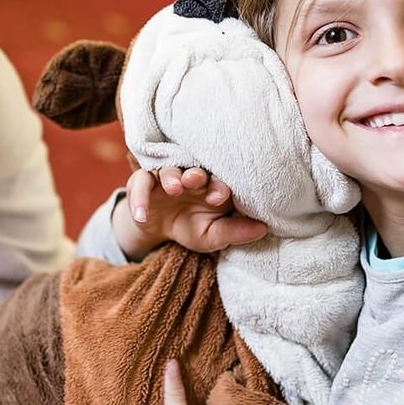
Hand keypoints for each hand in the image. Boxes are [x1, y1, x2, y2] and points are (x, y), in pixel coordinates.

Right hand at [113, 166, 266, 258]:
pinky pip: (139, 183)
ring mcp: (166, 178)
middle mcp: (190, 177)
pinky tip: (142, 215)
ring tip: (173, 189)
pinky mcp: (143, 182)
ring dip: (171, 177)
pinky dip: (139, 198)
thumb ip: (234, 232)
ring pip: (168, 170)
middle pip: (194, 168)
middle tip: (195, 182)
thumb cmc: (191, 226)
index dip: (219, 186)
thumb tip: (264, 229)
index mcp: (212, 186)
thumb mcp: (212, 235)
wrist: (159, 230)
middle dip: (196, 175)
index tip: (220, 197)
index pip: (218, 180)